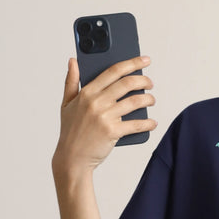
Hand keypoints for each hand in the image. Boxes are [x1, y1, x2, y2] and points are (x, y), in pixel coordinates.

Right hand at [52, 56, 157, 174]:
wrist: (72, 158)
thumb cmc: (70, 131)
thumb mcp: (66, 104)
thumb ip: (71, 81)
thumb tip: (73, 61)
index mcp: (87, 92)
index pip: (113, 71)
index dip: (132, 63)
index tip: (145, 60)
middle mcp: (96, 102)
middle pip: (127, 84)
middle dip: (144, 80)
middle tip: (150, 83)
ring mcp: (105, 117)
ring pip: (135, 102)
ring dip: (149, 99)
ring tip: (151, 100)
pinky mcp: (113, 132)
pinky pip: (136, 124)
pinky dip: (148, 123)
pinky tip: (152, 122)